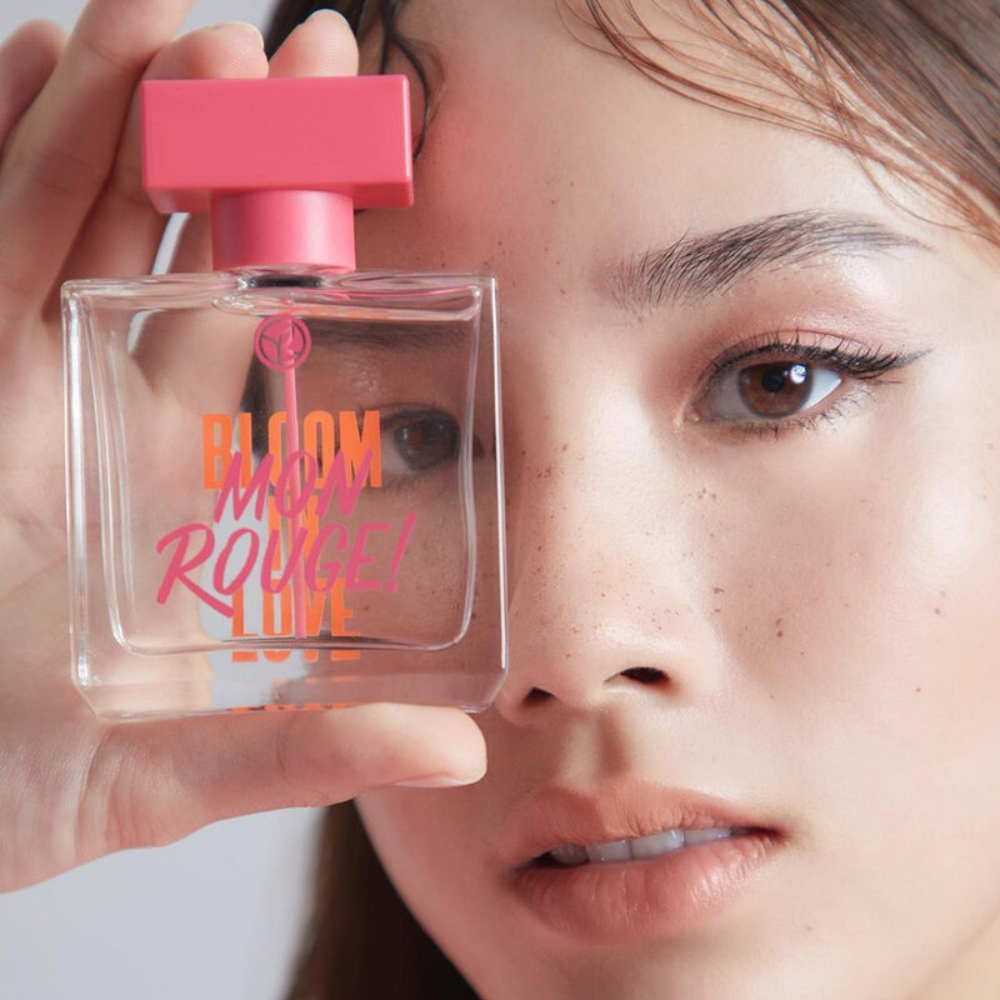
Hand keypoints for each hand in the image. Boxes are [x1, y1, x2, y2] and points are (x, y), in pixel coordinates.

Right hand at [0, 0, 486, 893]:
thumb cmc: (15, 789)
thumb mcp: (172, 775)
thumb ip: (308, 750)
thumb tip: (462, 756)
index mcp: (173, 481)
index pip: (253, 325)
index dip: (304, 236)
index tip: (357, 142)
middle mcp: (93, 415)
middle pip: (162, 250)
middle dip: (212, 144)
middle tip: (273, 42)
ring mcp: (4, 392)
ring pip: (57, 227)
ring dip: (104, 122)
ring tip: (154, 21)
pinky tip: (21, 67)